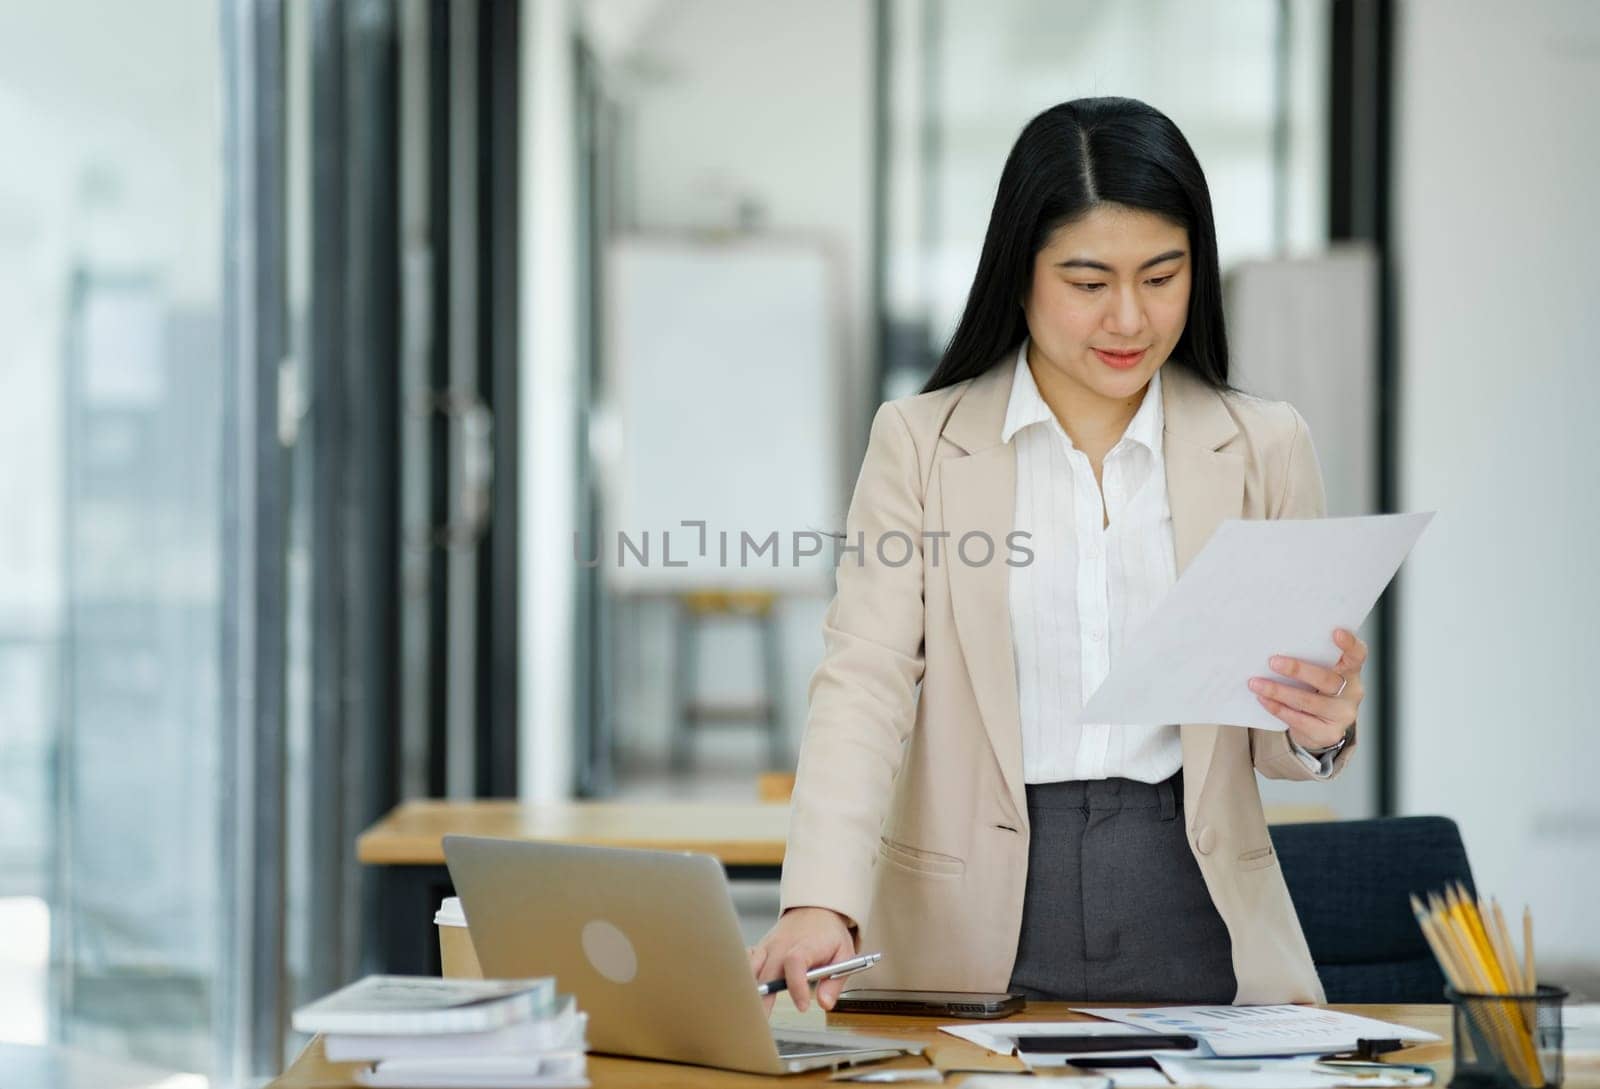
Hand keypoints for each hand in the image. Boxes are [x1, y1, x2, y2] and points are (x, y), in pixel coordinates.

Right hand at [748, 906, 855, 1014]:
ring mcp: (767, 946)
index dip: (797, 986)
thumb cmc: (829, 934)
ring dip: (749, 989)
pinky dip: (743, 976)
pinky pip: (745, 962)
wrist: (816, 910)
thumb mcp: (844, 955)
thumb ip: (834, 982)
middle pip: (767, 972)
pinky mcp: (759, 949)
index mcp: (805, 945)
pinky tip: (743, 992)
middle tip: (764, 1023)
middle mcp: (781, 945)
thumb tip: (824, 1004)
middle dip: (764, 999)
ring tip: (748, 1012)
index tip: (803, 1006)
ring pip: (750, 968)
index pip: (795, 963)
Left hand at [1248, 627, 1366, 749]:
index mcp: (1351, 672)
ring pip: (1309, 701)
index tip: (1336, 632)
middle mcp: (1352, 693)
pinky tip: (1263, 699)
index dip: (1349, 644)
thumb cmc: (1315, 690)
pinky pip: (1299, 720)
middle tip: (1272, 661)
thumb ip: (1309, 660)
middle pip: (1327, 679)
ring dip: (1278, 691)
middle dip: (1298, 670)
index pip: (1357, 655)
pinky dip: (1278, 708)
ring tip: (1256, 683)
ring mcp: (1342, 715)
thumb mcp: (1319, 674)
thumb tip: (1273, 644)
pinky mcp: (1328, 733)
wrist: (1319, 728)